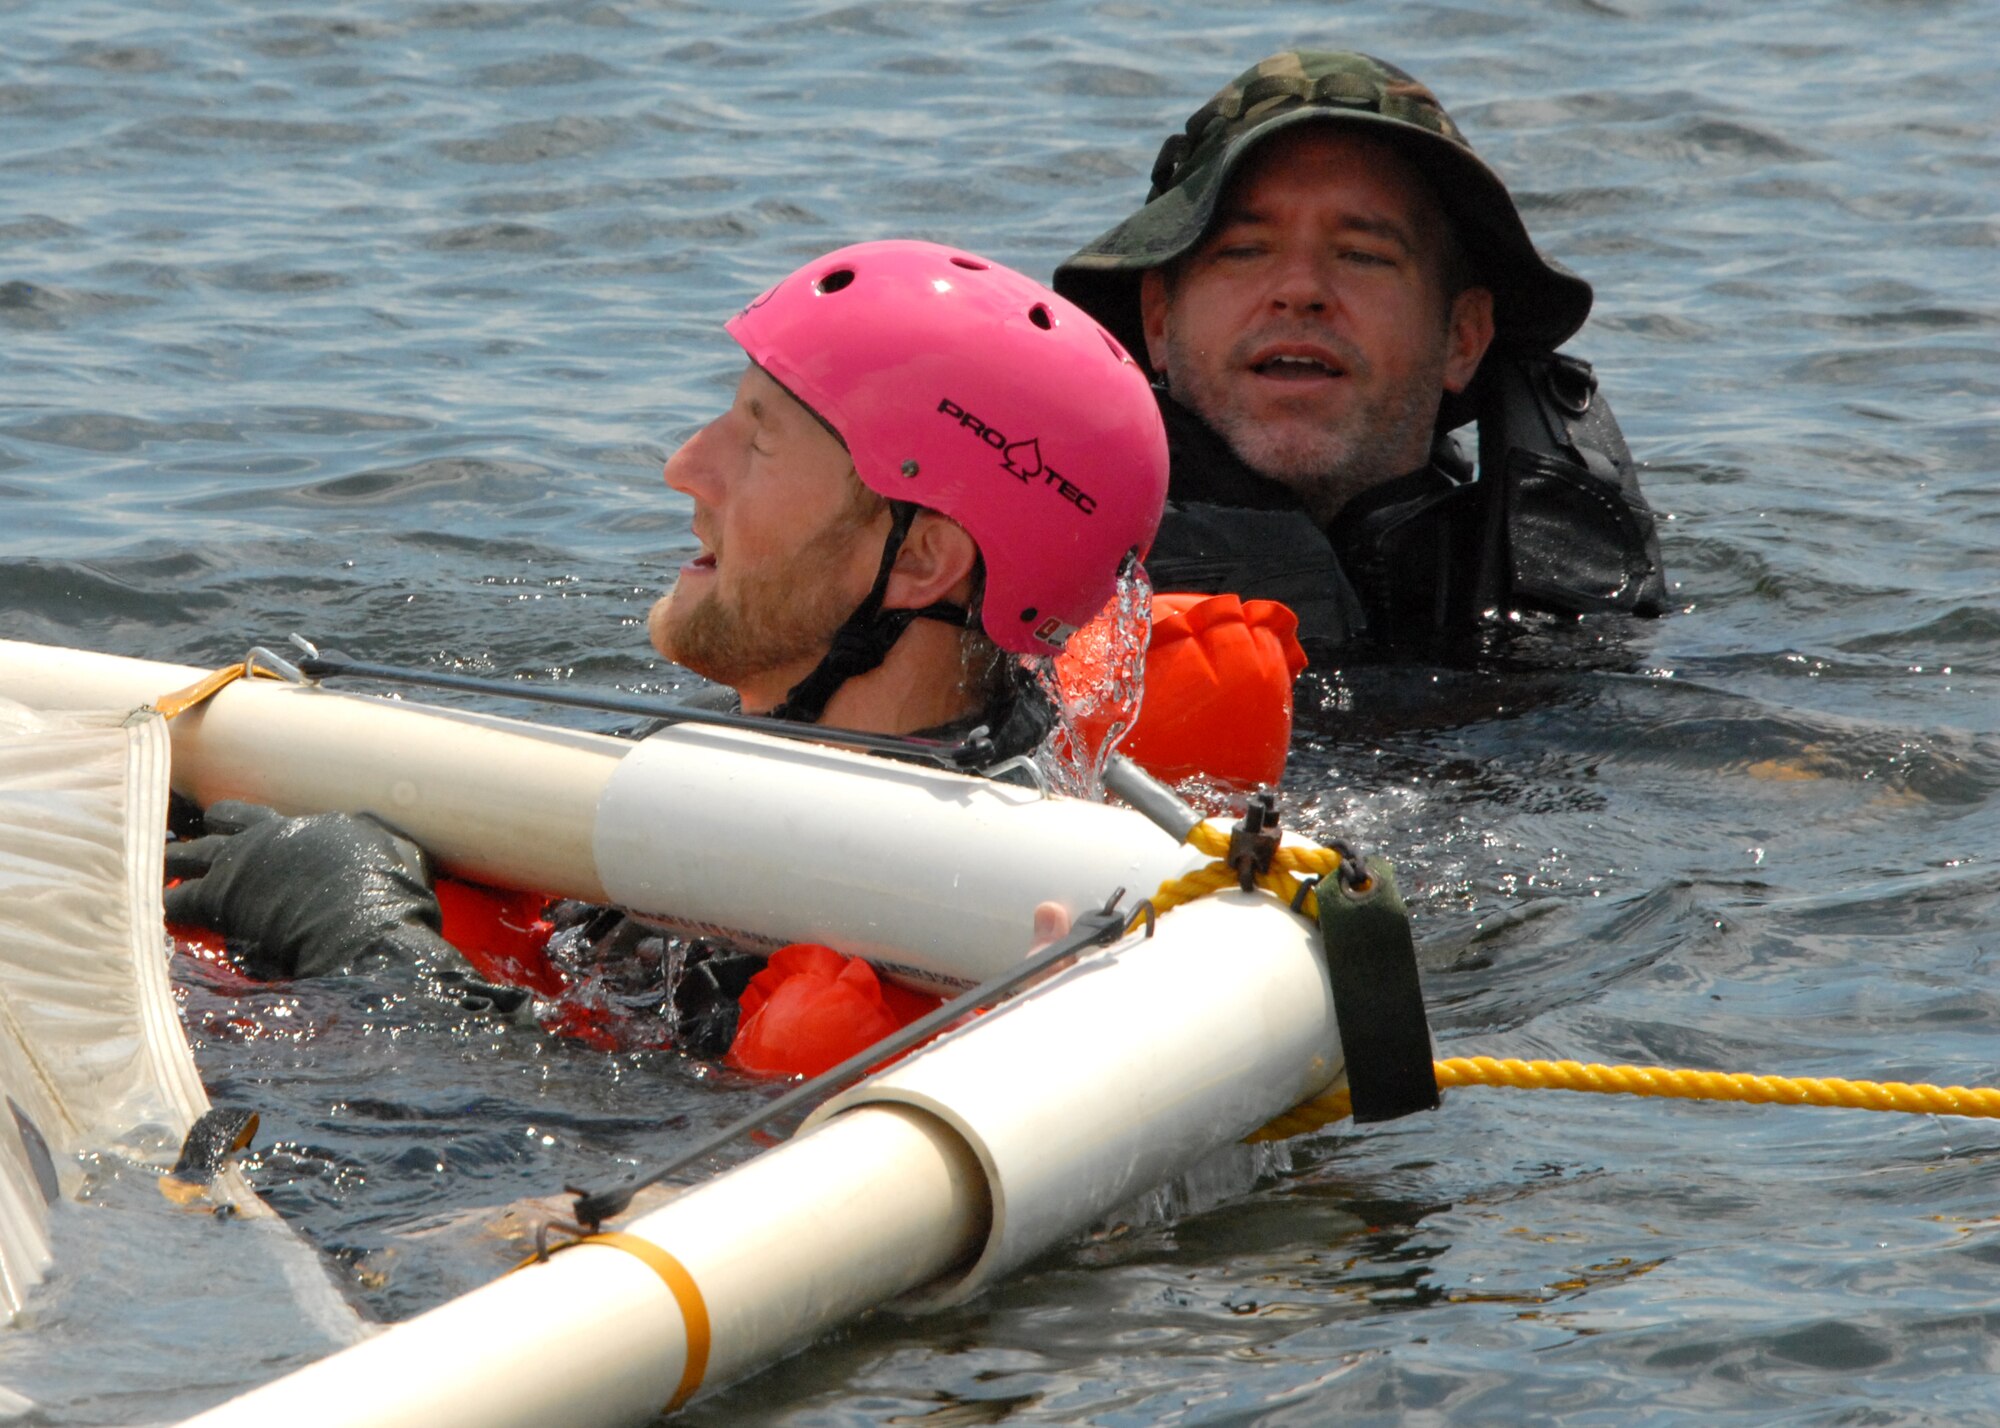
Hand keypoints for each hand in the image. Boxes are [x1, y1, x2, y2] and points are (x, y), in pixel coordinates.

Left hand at [164, 801, 526, 1014]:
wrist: (364, 928)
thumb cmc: (399, 908)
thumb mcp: (413, 872)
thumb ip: (403, 865)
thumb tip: (417, 869)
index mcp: (331, 825)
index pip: (298, 818)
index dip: (268, 825)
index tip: (253, 827)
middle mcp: (286, 831)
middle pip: (234, 817)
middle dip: (211, 824)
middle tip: (188, 824)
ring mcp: (250, 860)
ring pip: (196, 850)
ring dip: (172, 856)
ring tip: (152, 858)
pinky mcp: (223, 895)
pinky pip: (179, 899)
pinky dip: (161, 906)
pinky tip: (148, 914)